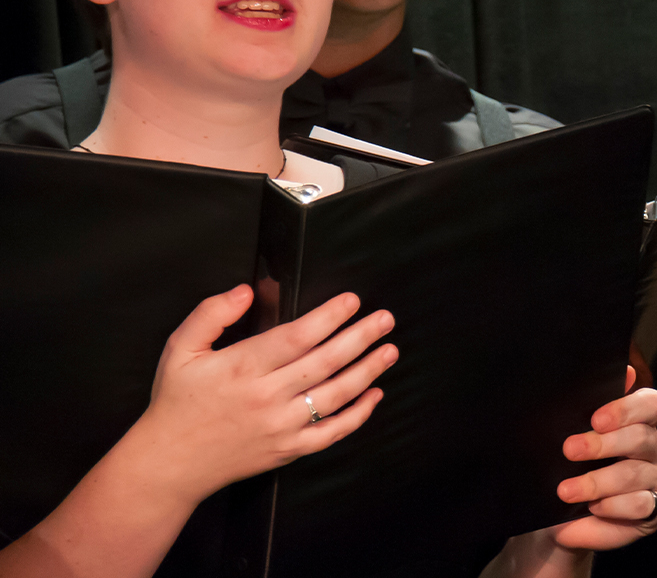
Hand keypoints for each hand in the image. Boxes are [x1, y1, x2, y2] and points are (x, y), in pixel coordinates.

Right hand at [132, 285, 396, 504]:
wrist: (169, 463)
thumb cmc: (176, 402)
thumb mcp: (180, 349)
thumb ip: (211, 314)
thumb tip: (245, 291)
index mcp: (241, 368)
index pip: (296, 337)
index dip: (329, 317)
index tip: (352, 300)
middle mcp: (265, 398)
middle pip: (325, 363)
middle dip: (361, 337)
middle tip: (384, 319)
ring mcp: (279, 427)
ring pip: (335, 396)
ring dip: (368, 371)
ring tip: (389, 350)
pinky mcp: (287, 450)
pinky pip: (331, 433)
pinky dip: (358, 414)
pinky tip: (374, 394)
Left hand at [553, 365, 656, 550]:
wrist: (560, 517)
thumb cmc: (571, 468)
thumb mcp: (575, 437)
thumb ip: (591, 406)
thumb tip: (624, 371)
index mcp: (638, 423)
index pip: (651, 403)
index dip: (627, 408)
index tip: (596, 419)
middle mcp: (652, 449)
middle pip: (642, 437)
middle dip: (603, 444)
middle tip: (570, 450)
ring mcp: (655, 481)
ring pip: (635, 474)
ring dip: (597, 482)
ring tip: (566, 491)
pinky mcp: (653, 513)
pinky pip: (639, 507)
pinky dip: (611, 509)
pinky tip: (589, 511)